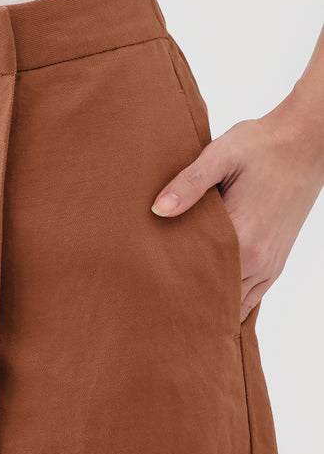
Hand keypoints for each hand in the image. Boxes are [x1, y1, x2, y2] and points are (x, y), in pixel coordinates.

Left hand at [150, 79, 323, 323]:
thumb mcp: (221, 155)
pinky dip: (231, 303)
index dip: (171, 289)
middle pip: (214, 297)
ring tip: (175, 313)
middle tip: (153, 308)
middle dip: (185, 302)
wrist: (307, 141)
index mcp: (241, 237)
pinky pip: (253, 296)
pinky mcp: (275, 260)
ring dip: (208, 306)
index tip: (146, 295)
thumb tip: (157, 209)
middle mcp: (257, 258)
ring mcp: (269, 263)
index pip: (198, 279)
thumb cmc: (262, 146)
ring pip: (234, 302)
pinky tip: (209, 307)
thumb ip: (188, 184)